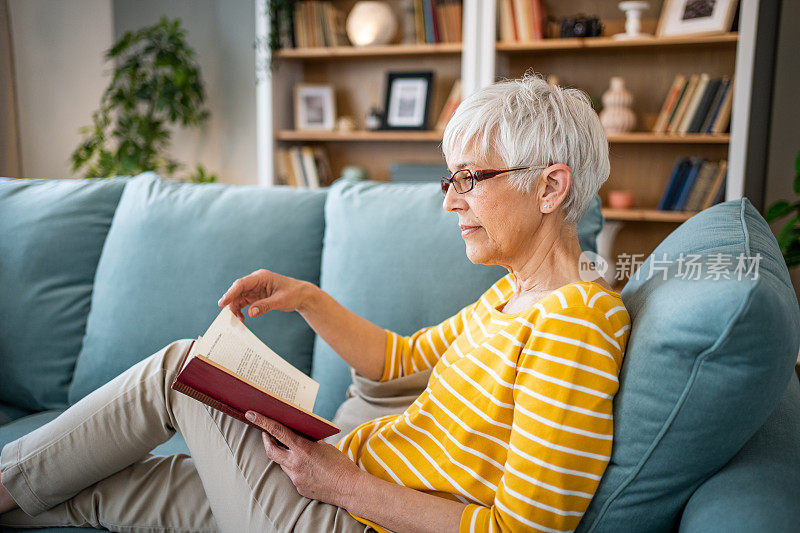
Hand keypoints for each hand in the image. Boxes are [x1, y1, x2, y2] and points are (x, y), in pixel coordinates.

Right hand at [217, 269, 313, 320]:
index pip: (241, 284)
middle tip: (229, 316)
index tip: (222, 303)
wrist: (302, 295)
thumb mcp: (281, 300)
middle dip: (231, 303)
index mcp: (261, 277)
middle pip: (238, 291)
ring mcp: (255, 288)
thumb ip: (265, 306)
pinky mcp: (256, 296)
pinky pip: (244, 302)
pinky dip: (241, 310)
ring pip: (239, 297)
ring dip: (235, 308)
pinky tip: (242, 319)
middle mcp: (256, 281)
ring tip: (236, 320)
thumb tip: (250, 313)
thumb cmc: (294, 293)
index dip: (230, 293)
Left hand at [245, 410, 363, 508]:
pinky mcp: (299, 488)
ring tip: (291, 450)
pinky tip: (306, 467)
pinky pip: (291, 475)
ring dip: (283, 455)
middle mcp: (295, 464)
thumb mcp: (324, 446)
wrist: (349, 488)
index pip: (277, 431)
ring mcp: (295, 478)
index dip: (262, 422)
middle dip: (266, 440)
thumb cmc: (340, 464)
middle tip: (265, 433)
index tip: (251, 415)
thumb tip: (296, 436)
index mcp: (303, 449)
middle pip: (271, 450)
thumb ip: (307, 441)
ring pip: (281, 463)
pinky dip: (295, 468)